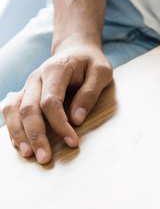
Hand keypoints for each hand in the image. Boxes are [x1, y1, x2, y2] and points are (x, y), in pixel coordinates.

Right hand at [3, 40, 111, 163]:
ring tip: (29, 154)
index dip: (60, 124)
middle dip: (36, 135)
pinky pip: (10, 110)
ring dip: (19, 134)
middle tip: (45, 158)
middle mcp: (36, 77)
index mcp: (56, 69)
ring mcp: (27, 85)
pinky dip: (12, 127)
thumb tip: (77, 119)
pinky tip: (19, 144)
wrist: (76, 50)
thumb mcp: (101, 71)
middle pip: (28, 109)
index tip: (72, 142)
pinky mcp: (24, 93)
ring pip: (14, 111)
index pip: (50, 101)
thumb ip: (90, 93)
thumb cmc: (90, 62)